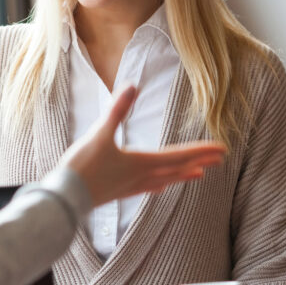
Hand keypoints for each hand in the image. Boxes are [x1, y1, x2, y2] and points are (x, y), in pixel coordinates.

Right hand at [62, 86, 226, 207]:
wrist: (65, 198)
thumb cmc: (82, 166)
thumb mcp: (99, 133)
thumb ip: (116, 110)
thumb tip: (132, 86)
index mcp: (141, 162)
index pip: (178, 155)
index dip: (200, 151)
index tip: (221, 149)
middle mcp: (141, 176)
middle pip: (177, 168)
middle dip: (198, 162)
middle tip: (219, 159)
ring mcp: (131, 186)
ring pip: (165, 179)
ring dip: (183, 175)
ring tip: (199, 174)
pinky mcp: (120, 192)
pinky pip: (148, 187)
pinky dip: (160, 184)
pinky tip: (160, 186)